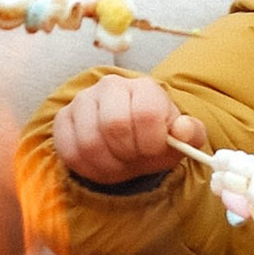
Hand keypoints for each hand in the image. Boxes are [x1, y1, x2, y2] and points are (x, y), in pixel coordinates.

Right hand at [52, 74, 209, 187]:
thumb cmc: (156, 138)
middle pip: (114, 126)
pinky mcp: (63, 119)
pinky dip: (88, 168)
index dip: (151, 141)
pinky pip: (69, 152)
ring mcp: (82, 101)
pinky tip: (100, 164)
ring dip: (108, 165)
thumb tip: (182, 130)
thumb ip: (190, 134)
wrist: (131, 138)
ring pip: (90, 143)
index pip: (146, 113)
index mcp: (144, 87)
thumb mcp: (182, 138)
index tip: (154, 150)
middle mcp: (110, 86)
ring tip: (119, 164)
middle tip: (134, 159)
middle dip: (128, 154)